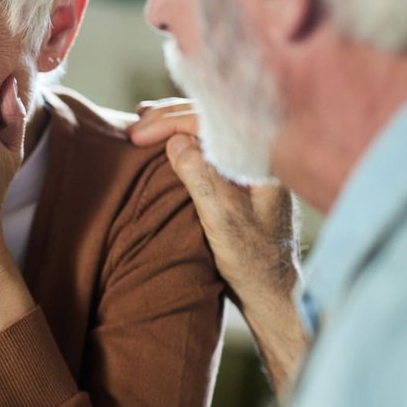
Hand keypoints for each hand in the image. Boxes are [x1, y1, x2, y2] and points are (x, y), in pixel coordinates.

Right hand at [128, 98, 307, 395]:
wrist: (272, 289)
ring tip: (143, 120)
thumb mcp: (222, 220)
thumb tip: (177, 142)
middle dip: (168, 118)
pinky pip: (211, 143)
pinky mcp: (243, 174)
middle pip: (211, 117)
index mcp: (261, 158)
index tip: (136, 136)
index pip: (211, 122)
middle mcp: (260, 154)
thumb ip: (202, 179)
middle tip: (133, 129)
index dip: (170, 123)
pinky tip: (168, 137)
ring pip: (210, 127)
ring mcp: (252, 163)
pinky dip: (185, 136)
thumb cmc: (252, 260)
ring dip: (175, 123)